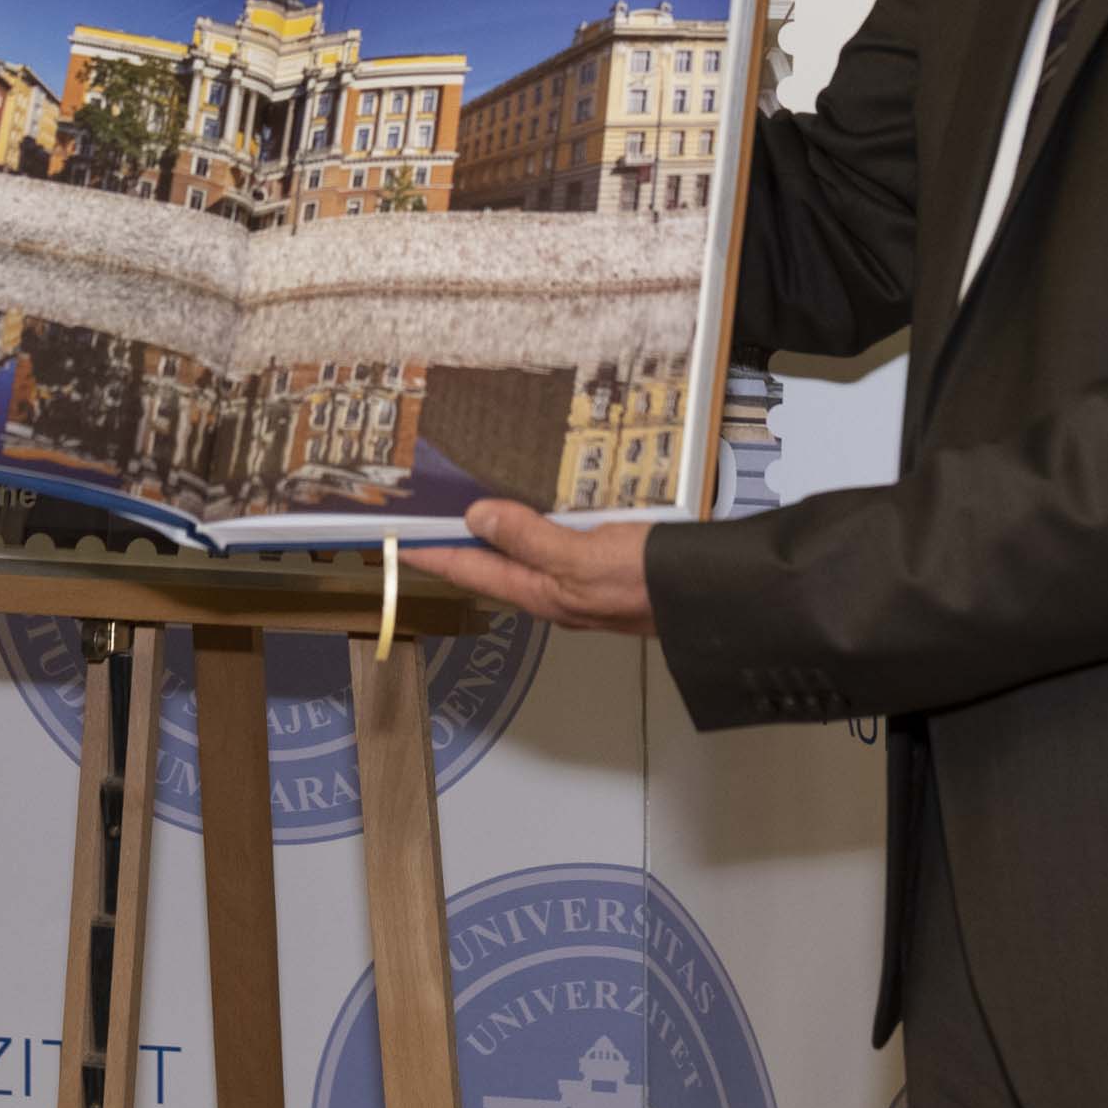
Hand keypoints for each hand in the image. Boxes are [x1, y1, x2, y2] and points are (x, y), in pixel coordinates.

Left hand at [402, 498, 656, 635]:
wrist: (712, 599)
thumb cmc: (650, 583)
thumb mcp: (584, 559)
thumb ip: (531, 539)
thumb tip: (477, 517)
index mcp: (544, 593)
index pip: (472, 570)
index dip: (431, 553)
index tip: (395, 541)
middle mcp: (557, 592)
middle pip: (494, 566)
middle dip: (459, 544)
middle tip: (428, 519)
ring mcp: (583, 583)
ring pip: (526, 555)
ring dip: (498, 532)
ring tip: (473, 507)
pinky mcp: (608, 567)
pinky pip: (559, 544)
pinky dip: (539, 525)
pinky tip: (544, 508)